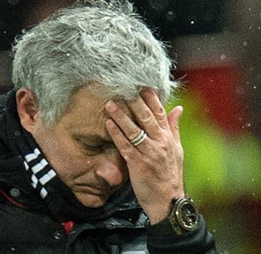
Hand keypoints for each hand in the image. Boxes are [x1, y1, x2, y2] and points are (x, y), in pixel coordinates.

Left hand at [104, 88, 184, 223]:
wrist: (167, 201)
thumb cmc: (170, 174)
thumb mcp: (177, 149)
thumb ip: (174, 127)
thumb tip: (178, 108)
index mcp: (169, 138)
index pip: (160, 113)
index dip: (151, 98)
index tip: (141, 85)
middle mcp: (160, 143)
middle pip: (147, 118)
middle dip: (135, 102)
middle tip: (123, 88)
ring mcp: (149, 153)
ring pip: (134, 130)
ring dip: (121, 116)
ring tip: (110, 103)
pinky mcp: (137, 164)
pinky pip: (125, 146)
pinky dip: (116, 134)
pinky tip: (108, 124)